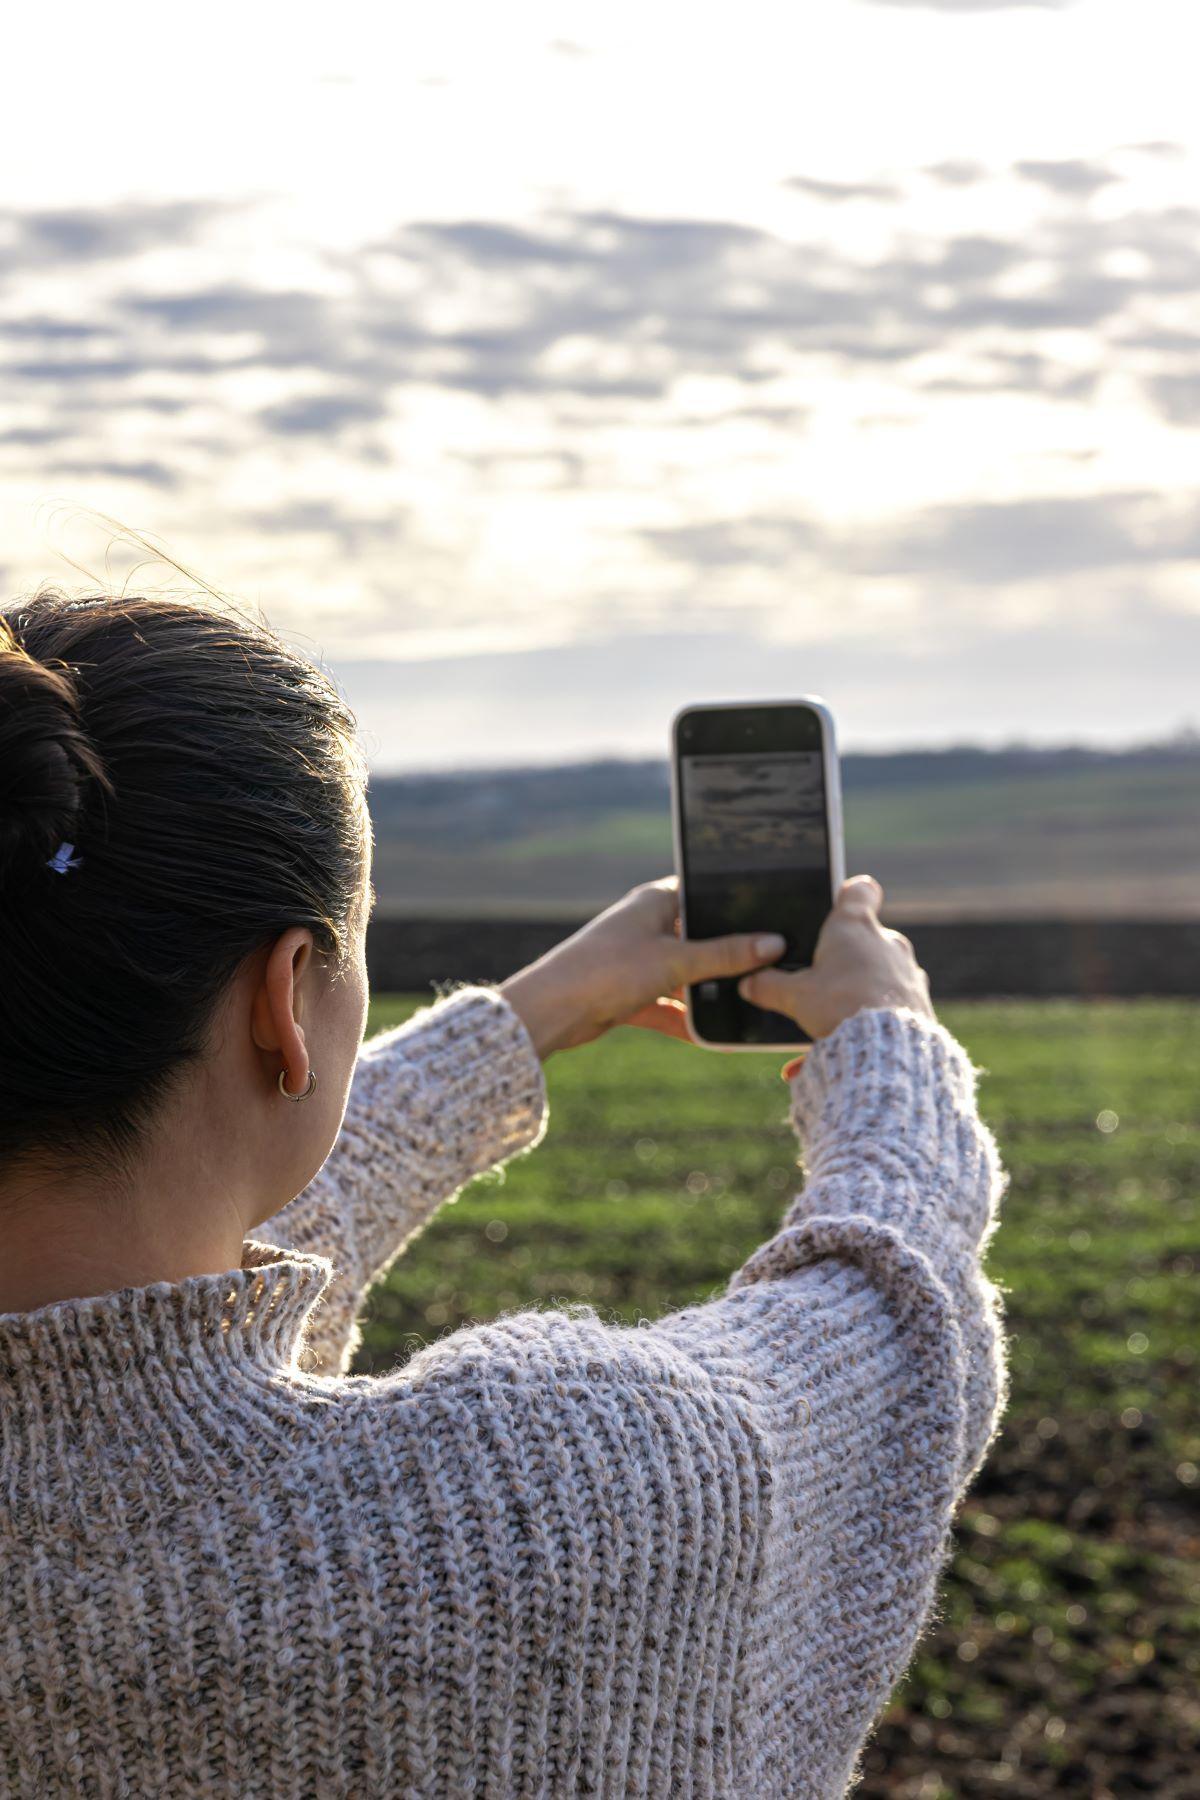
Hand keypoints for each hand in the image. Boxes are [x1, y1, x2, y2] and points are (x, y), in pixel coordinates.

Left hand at [497, 874, 788, 1056]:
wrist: (551, 1012)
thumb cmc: (608, 969)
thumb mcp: (675, 961)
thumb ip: (725, 954)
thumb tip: (773, 943)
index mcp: (655, 901)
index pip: (703, 893)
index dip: (733, 905)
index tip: (772, 919)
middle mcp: (646, 926)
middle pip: (698, 939)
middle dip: (726, 958)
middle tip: (770, 970)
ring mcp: (637, 961)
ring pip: (683, 976)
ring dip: (706, 994)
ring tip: (748, 1005)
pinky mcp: (628, 993)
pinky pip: (667, 1006)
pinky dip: (685, 1020)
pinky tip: (714, 1039)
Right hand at [736, 874, 934, 1077]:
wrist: (885, 1047)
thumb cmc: (839, 1006)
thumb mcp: (794, 996)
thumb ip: (769, 986)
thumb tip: (749, 983)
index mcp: (854, 926)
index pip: (860, 890)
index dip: (850, 894)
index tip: (841, 903)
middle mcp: (887, 941)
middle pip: (867, 937)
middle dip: (848, 956)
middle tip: (825, 978)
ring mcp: (908, 970)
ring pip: (884, 969)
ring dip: (865, 985)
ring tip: (840, 1014)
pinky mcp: (920, 1000)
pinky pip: (894, 1000)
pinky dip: (877, 1013)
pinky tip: (856, 1037)